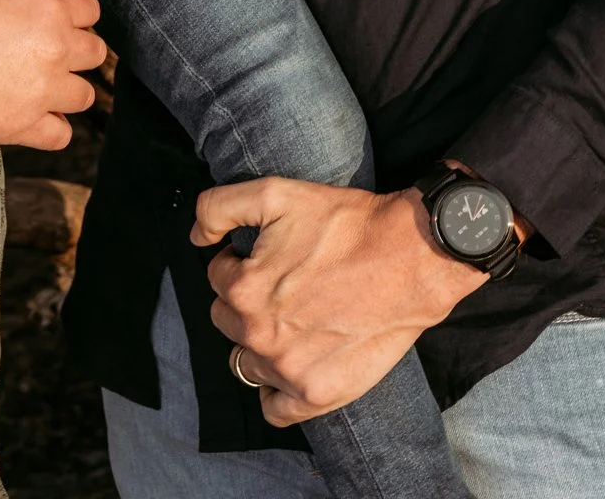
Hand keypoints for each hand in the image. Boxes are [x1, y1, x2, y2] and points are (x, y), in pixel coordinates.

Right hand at [0, 0, 108, 148]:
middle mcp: (56, 46)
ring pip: (86, 95)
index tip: (59, 24)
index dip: (76, 16)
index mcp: (48, 7)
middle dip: (76, 53)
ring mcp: (45, 89)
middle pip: (95, 52)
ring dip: (66, 91)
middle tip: (48, 56)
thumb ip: (32, 7)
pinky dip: (51, 128)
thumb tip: (50, 18)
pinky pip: (62, 135)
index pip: (91, 9)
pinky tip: (32, 117)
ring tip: (38, 87)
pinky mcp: (27, 125)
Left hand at [190, 177, 482, 425]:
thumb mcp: (273, 193)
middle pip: (226, 319)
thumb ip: (219, 208)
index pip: (217, 276)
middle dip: (245, 300)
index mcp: (243, 289)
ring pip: (246, 362)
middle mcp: (259, 336)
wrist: (408, 257)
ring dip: (260, 342)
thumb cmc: (343, 222)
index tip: (269, 255)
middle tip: (283, 285)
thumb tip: (196, 238)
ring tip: (292, 320)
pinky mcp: (319, 395)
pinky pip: (274, 410)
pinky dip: (275, 392)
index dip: (239, 261)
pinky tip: (289, 365)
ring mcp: (288, 371)